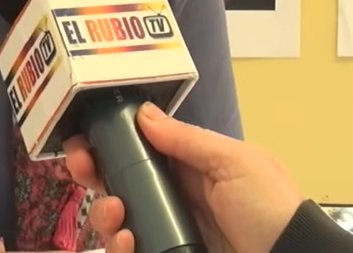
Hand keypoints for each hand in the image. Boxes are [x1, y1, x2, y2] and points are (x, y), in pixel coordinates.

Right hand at [64, 103, 301, 252]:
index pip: (140, 151)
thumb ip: (188, 140)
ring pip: (117, 222)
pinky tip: (128, 242)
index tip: (84, 139)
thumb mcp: (237, 163)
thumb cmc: (271, 208)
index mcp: (190, 168)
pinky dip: (119, 247)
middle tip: (82, 168)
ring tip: (118, 217)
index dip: (109, 143)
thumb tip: (143, 113)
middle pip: (118, 184)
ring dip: (105, 214)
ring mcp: (167, 233)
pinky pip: (129, 251)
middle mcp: (173, 200)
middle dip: (94, 174)